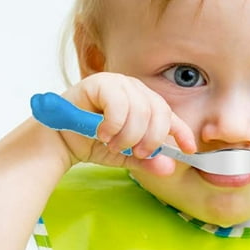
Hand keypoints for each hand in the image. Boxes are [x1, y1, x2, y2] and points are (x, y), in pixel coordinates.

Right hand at [56, 73, 195, 173]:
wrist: (60, 140)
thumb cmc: (93, 142)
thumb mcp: (126, 156)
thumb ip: (147, 161)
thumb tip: (169, 167)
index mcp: (145, 103)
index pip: (170, 116)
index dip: (182, 132)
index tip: (189, 150)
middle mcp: (135, 89)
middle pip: (159, 114)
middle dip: (150, 139)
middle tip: (136, 153)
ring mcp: (118, 83)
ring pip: (141, 111)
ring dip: (128, 135)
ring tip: (113, 144)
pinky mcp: (100, 82)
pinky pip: (119, 105)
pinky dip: (113, 125)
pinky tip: (102, 133)